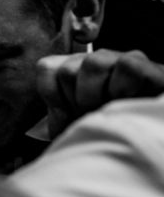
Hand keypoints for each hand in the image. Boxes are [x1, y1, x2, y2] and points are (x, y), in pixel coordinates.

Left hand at [37, 49, 163, 136]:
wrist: (151, 135)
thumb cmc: (115, 130)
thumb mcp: (82, 127)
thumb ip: (62, 120)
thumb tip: (49, 128)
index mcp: (77, 71)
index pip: (47, 68)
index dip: (54, 97)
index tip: (69, 117)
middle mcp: (97, 62)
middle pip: (67, 69)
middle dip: (78, 102)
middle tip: (95, 116)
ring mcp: (122, 61)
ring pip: (93, 62)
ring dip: (100, 95)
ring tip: (111, 109)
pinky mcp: (149, 68)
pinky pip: (127, 66)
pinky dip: (125, 88)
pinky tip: (131, 102)